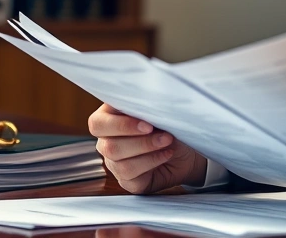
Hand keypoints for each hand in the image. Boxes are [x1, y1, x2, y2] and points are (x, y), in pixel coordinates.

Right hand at [88, 104, 207, 193]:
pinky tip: (166, 154)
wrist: (188, 151)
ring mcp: (114, 163)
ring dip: (148, 151)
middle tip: (165, 135)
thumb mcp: (159, 113)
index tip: (148, 125)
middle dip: (140, 141)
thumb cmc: (169, 126)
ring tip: (168, 143)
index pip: (97, 123)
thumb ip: (146, 109)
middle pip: (108, 146)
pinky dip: (152, 162)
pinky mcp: (126, 180)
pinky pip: (130, 175)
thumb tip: (148, 105)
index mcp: (109, 119)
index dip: (121, 125)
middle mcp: (107, 142)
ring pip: (119, 162)